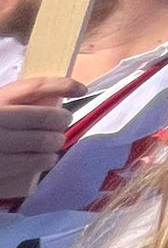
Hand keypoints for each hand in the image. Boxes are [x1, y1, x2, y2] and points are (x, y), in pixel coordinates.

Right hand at [0, 76, 82, 197]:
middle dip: (61, 120)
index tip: (81, 89)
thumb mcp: (1, 106)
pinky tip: (47, 158)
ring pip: (42, 141)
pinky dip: (46, 159)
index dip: (63, 84)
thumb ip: (20, 101)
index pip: (35, 86)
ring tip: (55, 142)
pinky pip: (31, 162)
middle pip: (44, 116)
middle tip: (63, 123)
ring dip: (55, 141)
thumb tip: (59, 97)